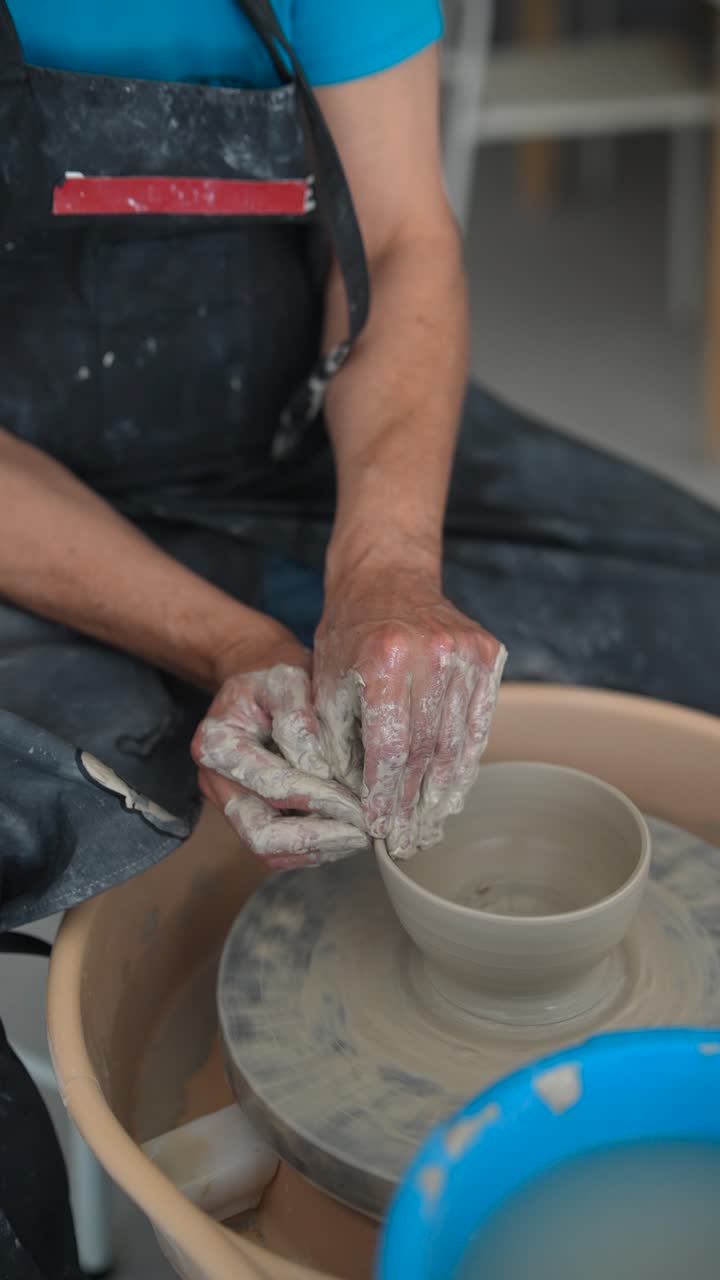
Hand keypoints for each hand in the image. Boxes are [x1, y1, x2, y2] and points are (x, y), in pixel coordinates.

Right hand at [192, 633, 371, 869]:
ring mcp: (230, 805)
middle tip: (365, 832)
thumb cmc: (274, 679)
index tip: (359, 803)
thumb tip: (316, 769)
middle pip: (260, 834)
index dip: (318, 798)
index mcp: (217, 744)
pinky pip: (279, 852)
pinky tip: (347, 835)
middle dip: (319, 837)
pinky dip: (314, 849)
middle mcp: (216, 782)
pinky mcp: (249, 817)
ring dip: (320, 849)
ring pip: (270, 851)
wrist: (258, 686)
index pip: (271, 784)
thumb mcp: (286, 679)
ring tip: (363, 835)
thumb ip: (297, 718)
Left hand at [314, 569, 505, 858]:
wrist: (387, 575)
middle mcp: (431, 653)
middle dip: (415, 803)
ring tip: (430, 826)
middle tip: (407, 840)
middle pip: (428, 749)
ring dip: (444, 791)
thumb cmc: (349, 633)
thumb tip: (356, 798)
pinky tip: (453, 791)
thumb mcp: (327, 682)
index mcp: (384, 659)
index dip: (386, 793)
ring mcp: (466, 652)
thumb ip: (338, 739)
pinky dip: (466, 760)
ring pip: (459, 740)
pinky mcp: (488, 653)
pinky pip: (479, 721)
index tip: (380, 827)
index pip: (390, 745)